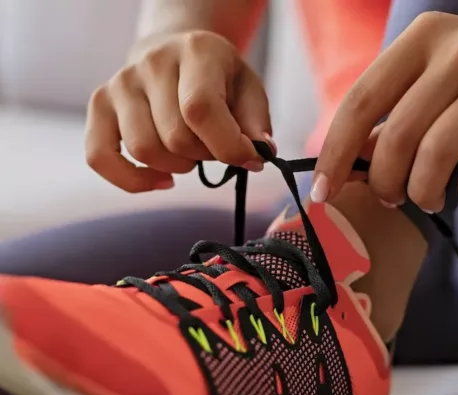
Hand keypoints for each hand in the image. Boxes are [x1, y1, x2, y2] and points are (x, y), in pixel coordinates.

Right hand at [85, 31, 272, 192]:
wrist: (176, 54)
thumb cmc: (219, 80)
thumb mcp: (249, 90)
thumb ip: (256, 123)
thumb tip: (258, 154)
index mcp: (196, 52)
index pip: (201, 110)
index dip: (228, 146)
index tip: (248, 159)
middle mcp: (152, 63)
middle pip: (175, 138)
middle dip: (204, 156)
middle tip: (214, 146)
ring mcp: (121, 83)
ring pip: (144, 151)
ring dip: (176, 167)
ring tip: (190, 152)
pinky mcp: (100, 105)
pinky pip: (100, 156)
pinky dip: (133, 180)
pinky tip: (162, 180)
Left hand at [313, 12, 457, 209]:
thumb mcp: (436, 87)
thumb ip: (394, 118)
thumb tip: (345, 166)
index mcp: (424, 38)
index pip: (361, 100)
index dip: (335, 151)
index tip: (323, 192)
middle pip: (398, 132)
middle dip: (384, 180)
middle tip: (391, 198)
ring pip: (438, 151)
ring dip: (424, 190)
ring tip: (427, 199)